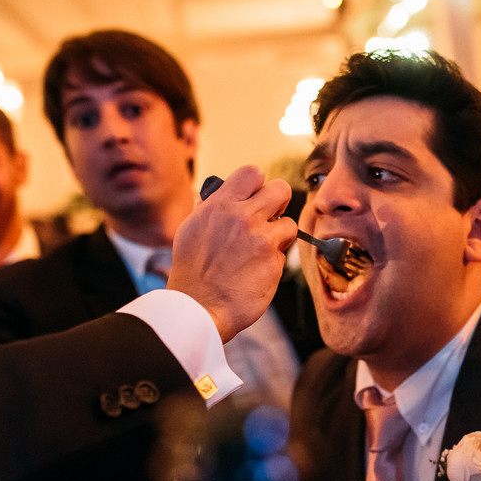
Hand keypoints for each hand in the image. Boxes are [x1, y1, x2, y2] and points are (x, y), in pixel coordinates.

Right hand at [168, 165, 295, 341]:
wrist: (199, 308)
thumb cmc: (192, 272)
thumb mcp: (191, 229)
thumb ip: (209, 208)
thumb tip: (219, 193)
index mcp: (220, 205)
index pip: (252, 172)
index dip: (258, 184)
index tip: (255, 197)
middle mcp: (242, 217)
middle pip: (281, 189)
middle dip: (279, 202)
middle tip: (270, 218)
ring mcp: (261, 239)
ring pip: (289, 223)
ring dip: (279, 236)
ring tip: (261, 250)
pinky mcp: (274, 262)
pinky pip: (284, 254)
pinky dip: (274, 262)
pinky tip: (256, 272)